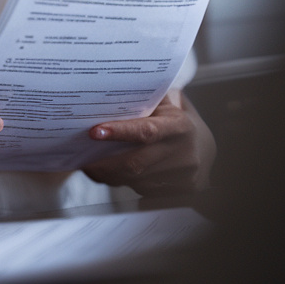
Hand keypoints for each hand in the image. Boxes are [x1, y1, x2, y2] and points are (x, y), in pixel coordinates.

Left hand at [84, 89, 215, 195]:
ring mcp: (183, 177)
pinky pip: (141, 191)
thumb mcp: (166, 104)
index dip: (119, 132)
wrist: (204, 148)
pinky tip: (108, 174)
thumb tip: (106, 90)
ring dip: (109, 175)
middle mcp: (183, 154)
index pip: (146, 131)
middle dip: (103, 163)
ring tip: (90, 164)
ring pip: (135, 180)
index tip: (94, 132)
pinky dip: (121, 183)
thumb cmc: (176, 121)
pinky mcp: (179, 193)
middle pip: (135, 163)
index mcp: (179, 127)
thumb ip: (144, 99)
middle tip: (80, 157)